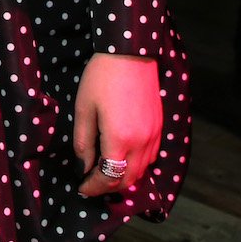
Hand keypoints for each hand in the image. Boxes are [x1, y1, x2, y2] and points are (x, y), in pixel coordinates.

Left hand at [74, 53, 163, 197]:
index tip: (81, 187)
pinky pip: (150, 157)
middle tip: (91, 184)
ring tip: (104, 173)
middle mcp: (141, 143)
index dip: (94, 188)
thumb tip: (83, 166)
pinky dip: (136, 166)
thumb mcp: (84, 109)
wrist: (130, 53)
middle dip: (107, 187)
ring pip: (141, 172)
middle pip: (127, 180)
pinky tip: (122, 157)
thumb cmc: (101, 77)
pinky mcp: (159, 127)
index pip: (109, 178)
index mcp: (120, 139)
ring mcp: (153, 136)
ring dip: (123, 178)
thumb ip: (83, 142)